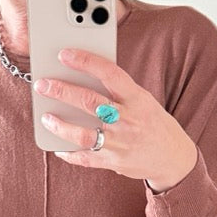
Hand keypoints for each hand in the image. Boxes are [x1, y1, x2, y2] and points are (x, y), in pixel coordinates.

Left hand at [33, 47, 197, 190]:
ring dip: (61, 126)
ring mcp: (121, 143)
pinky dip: (69, 153)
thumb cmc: (152, 123)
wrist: (173, 157)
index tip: (65, 54)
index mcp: (136, 98)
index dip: (86, 61)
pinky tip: (58, 147)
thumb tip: (84, 75)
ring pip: (84, 134)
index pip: (110, 73)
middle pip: (90, 102)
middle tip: (43, 85)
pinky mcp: (114, 162)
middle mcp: (128, 119)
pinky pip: (86, 158)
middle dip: (62, 91)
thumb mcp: (142, 100)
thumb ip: (118, 90)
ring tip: (46, 118)